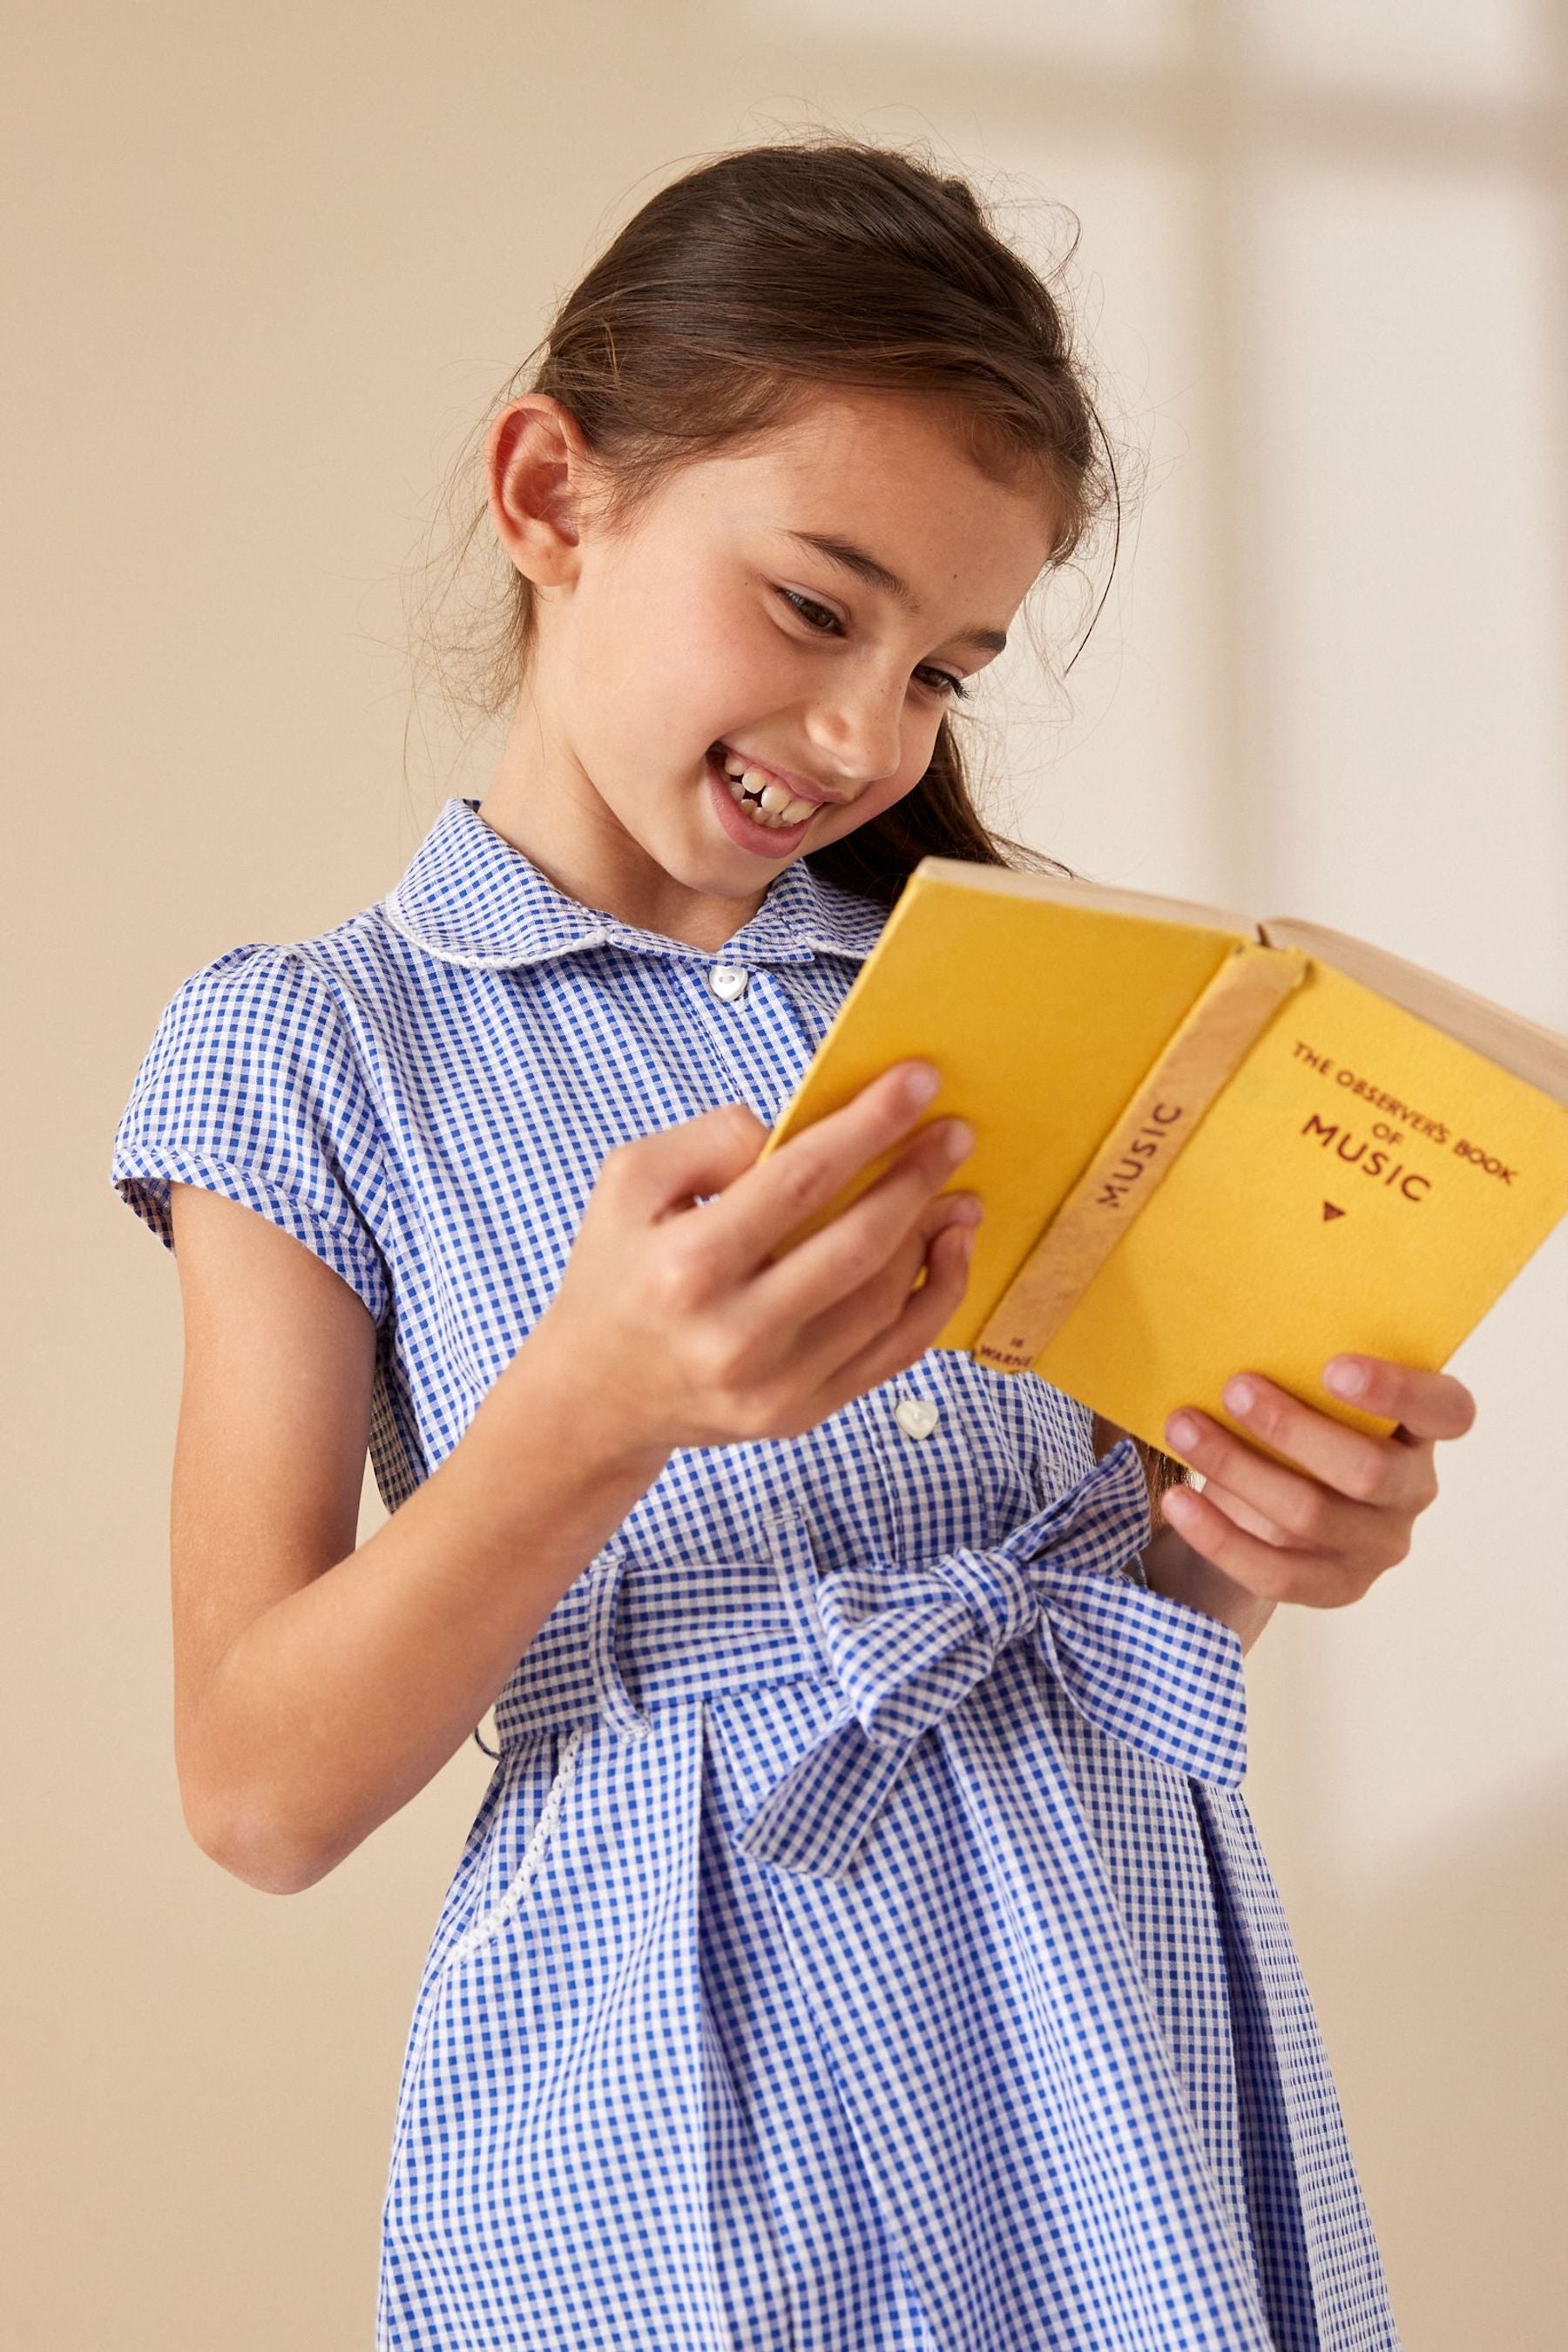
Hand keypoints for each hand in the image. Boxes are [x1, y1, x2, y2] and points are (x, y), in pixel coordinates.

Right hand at [526, 1059, 981, 1459]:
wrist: (596, 1396)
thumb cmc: (617, 1271)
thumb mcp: (629, 1182)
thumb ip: (712, 1139)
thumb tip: (803, 1129)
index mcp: (688, 1265)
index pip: (801, 1180)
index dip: (868, 1125)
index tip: (919, 1081)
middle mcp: (735, 1334)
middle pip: (857, 1244)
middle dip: (917, 1177)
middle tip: (956, 1132)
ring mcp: (775, 1385)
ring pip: (884, 1299)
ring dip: (934, 1235)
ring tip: (957, 1188)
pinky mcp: (802, 1414)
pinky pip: (893, 1352)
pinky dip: (936, 1297)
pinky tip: (949, 1250)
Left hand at [1157, 1354, 1477, 1608]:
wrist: (1266, 1510)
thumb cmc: (1292, 1427)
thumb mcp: (1307, 1394)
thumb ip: (1299, 1369)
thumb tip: (1235, 1326)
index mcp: (1421, 1430)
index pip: (1448, 1411)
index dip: (1399, 1391)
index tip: (1332, 1367)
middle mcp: (1412, 1490)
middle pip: (1367, 1471)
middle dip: (1292, 1428)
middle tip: (1233, 1388)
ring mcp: (1379, 1545)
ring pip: (1312, 1515)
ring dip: (1238, 1468)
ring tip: (1183, 1429)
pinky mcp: (1337, 1587)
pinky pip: (1277, 1573)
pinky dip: (1220, 1537)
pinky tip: (1177, 1502)